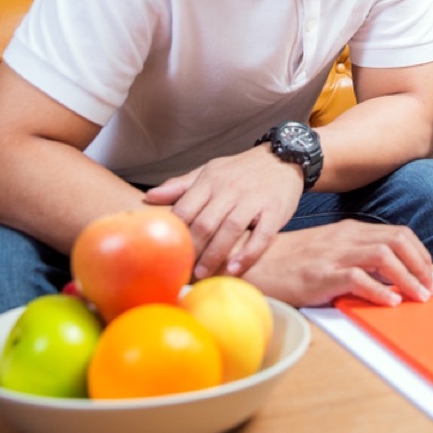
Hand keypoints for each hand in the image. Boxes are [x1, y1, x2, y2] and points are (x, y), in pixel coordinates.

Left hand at [143, 146, 303, 278]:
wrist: (283, 157)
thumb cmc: (241, 170)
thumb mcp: (210, 171)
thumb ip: (181, 186)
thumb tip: (149, 198)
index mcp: (210, 181)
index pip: (185, 209)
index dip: (174, 234)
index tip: (166, 254)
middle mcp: (230, 189)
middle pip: (205, 223)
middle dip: (192, 250)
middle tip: (182, 271)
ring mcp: (254, 199)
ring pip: (230, 230)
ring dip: (215, 255)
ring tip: (204, 275)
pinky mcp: (275, 210)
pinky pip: (262, 235)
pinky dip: (248, 253)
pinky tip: (236, 268)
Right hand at [239, 220, 432, 307]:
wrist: (254, 263)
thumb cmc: (291, 262)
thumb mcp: (329, 251)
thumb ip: (357, 257)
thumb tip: (390, 277)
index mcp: (351, 230)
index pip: (399, 234)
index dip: (420, 254)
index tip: (428, 275)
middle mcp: (346, 237)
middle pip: (398, 242)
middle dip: (421, 265)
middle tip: (430, 289)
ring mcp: (334, 254)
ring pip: (385, 256)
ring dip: (408, 278)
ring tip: (418, 297)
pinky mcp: (322, 274)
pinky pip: (358, 278)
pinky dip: (380, 291)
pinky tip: (391, 303)